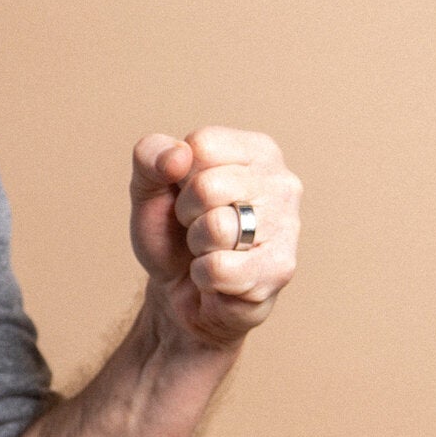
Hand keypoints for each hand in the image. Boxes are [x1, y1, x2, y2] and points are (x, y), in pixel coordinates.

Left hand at [130, 127, 301, 347]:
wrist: (178, 291)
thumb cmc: (172, 231)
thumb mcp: (148, 187)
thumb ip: (150, 156)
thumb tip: (177, 155)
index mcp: (255, 151)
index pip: (201, 145)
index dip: (177, 174)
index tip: (185, 193)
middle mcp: (282, 183)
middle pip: (207, 187)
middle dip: (186, 214)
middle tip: (195, 226)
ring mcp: (287, 227)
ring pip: (216, 228)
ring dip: (197, 245)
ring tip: (208, 249)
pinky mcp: (280, 270)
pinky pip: (219, 269)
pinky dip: (203, 276)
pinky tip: (218, 277)